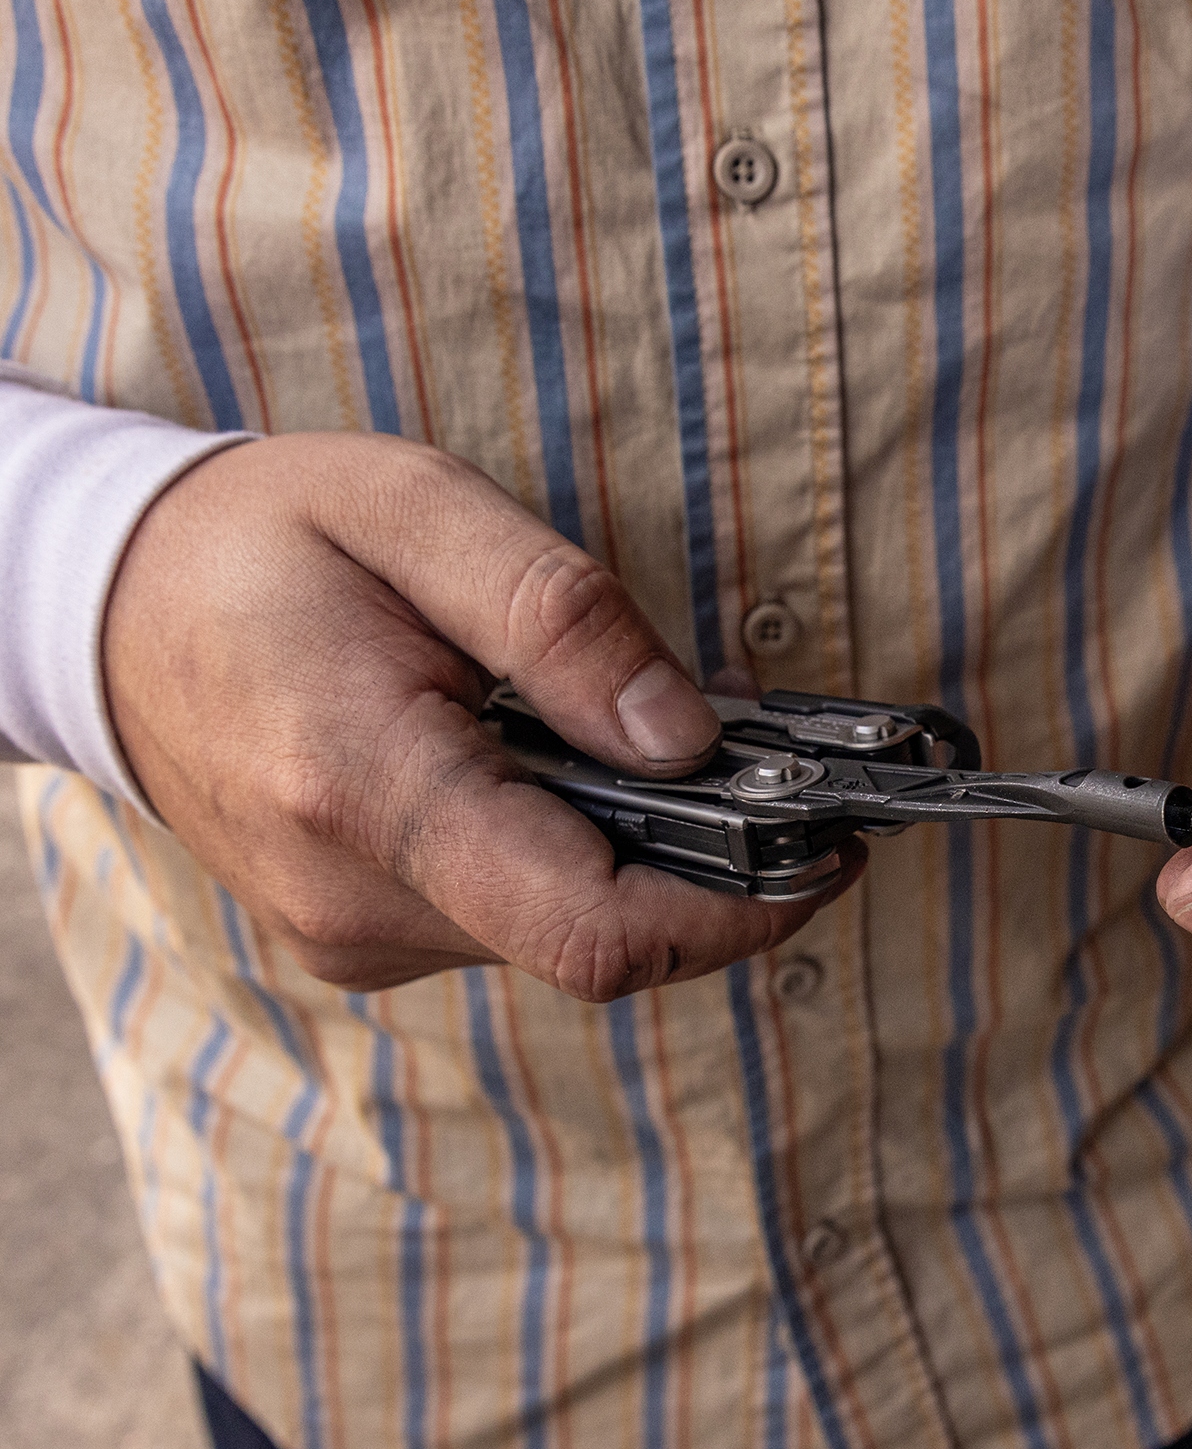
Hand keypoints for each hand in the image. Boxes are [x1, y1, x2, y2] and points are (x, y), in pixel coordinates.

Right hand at [104, 435, 857, 997]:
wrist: (102, 609)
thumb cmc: (255, 543)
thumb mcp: (415, 510)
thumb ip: (563, 621)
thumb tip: (693, 739)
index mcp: (369, 793)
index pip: (596, 929)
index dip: (743, 909)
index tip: (832, 847)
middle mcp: (359, 902)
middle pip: (603, 937)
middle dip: (709, 863)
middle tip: (766, 764)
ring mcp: (357, 935)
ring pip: (565, 933)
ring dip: (639, 853)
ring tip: (635, 741)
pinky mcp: (367, 935)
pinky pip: (516, 918)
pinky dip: (573, 855)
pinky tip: (560, 769)